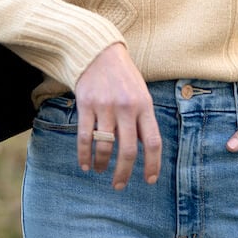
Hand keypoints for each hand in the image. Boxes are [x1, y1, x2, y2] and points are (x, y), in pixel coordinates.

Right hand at [73, 43, 161, 189]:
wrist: (99, 52)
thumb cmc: (123, 76)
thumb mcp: (140, 93)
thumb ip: (142, 119)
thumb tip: (144, 149)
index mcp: (144, 105)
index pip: (153, 141)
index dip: (152, 164)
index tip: (149, 180)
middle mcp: (126, 107)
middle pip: (128, 150)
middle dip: (123, 173)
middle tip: (119, 185)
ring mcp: (105, 106)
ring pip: (105, 146)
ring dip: (101, 164)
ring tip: (99, 171)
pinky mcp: (86, 105)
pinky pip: (85, 136)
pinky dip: (84, 154)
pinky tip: (85, 164)